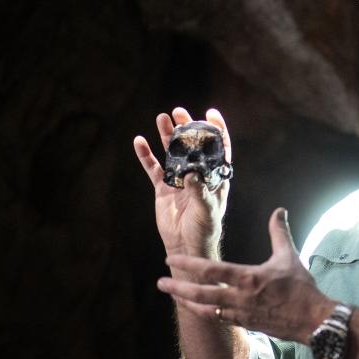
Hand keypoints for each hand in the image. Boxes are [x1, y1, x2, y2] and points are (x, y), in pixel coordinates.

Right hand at [133, 107, 231, 256]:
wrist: (186, 246)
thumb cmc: (205, 229)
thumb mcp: (207, 210)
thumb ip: (200, 192)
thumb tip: (192, 174)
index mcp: (215, 176)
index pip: (219, 148)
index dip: (216, 130)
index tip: (211, 113)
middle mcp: (198, 174)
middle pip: (192, 145)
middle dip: (187, 127)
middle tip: (179, 112)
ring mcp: (179, 179)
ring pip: (172, 152)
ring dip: (166, 135)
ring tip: (162, 117)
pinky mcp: (163, 188)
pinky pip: (153, 168)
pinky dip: (146, 155)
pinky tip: (139, 141)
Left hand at [157, 208, 334, 340]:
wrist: (312, 320)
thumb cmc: (301, 287)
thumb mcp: (289, 256)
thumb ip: (279, 233)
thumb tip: (279, 210)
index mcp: (249, 278)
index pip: (212, 270)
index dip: (189, 264)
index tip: (171, 259)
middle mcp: (240, 298)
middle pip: (201, 294)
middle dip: (178, 288)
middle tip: (160, 283)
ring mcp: (241, 313)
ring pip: (206, 310)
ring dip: (187, 302)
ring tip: (173, 297)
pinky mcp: (245, 324)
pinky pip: (218, 319)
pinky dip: (205, 313)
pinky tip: (197, 308)